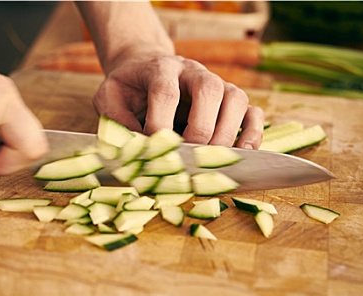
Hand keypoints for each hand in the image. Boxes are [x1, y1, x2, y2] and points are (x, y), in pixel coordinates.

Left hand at [92, 51, 263, 147]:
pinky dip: (253, 133)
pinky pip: (253, 112)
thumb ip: (116, 121)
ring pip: (235, 99)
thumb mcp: (109, 99)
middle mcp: (193, 72)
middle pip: (209, 89)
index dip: (160, 122)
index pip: (166, 91)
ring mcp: (217, 84)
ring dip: (227, 133)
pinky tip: (242, 153)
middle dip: (199, 128)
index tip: (153, 149)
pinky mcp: (231, 101)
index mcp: (160, 68)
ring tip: (211, 160)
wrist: (146, 70)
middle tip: (187, 157)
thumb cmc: (128, 89)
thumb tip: (136, 152)